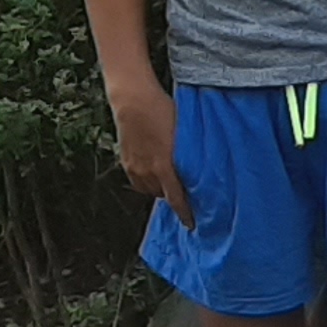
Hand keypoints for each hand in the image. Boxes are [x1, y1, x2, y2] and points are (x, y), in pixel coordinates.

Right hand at [107, 71, 190, 225]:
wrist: (134, 101)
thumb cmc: (164, 112)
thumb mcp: (185, 135)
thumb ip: (191, 157)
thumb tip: (201, 172)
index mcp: (165, 167)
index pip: (177, 199)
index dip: (185, 214)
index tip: (192, 224)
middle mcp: (148, 172)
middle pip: (164, 195)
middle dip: (175, 196)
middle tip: (188, 192)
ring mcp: (134, 168)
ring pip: (150, 190)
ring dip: (161, 188)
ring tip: (172, 179)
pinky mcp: (126, 163)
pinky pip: (139, 182)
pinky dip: (148, 182)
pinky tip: (156, 173)